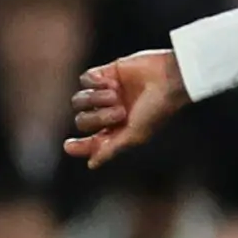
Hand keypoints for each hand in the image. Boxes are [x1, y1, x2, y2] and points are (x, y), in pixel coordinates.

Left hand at [66, 52, 187, 168]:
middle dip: (97, 117)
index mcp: (119, 129)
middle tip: (119, 112)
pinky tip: (113, 81)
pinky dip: (96, 82)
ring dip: (96, 99)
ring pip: (79, 100)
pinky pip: (85, 79)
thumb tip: (92, 164)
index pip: (92, 140)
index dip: (79, 145)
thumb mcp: (135, 135)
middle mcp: (110, 111)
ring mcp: (107, 92)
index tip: (68, 146)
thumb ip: (111, 149)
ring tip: (116, 94)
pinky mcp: (107, 73)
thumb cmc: (157, 110)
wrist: (169, 79)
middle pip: (82, 120)